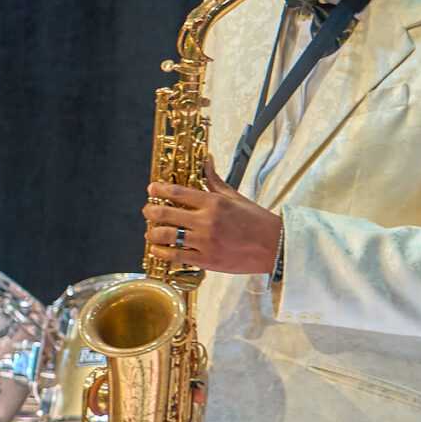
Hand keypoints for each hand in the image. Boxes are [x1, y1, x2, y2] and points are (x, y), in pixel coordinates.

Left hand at [143, 153, 282, 276]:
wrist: (274, 247)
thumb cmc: (256, 221)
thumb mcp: (235, 197)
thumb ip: (215, 181)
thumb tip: (207, 161)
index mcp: (213, 203)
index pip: (177, 193)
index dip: (159, 190)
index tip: (151, 189)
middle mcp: (206, 221)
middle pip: (166, 214)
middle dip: (150, 212)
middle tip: (147, 211)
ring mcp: (205, 242)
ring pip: (167, 236)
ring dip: (152, 234)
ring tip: (149, 233)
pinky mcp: (207, 260)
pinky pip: (177, 256)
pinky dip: (162, 252)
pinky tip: (157, 249)